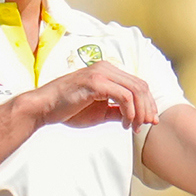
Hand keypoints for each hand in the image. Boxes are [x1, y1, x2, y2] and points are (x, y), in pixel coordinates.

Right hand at [29, 61, 158, 131]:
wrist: (44, 108)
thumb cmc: (68, 109)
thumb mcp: (100, 112)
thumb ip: (117, 111)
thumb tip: (135, 117)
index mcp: (108, 72)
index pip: (138, 84)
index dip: (148, 103)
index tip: (151, 121)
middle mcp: (106, 68)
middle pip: (141, 86)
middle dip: (148, 108)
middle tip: (146, 126)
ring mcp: (101, 73)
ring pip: (135, 90)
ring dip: (139, 112)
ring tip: (133, 127)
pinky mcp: (95, 82)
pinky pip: (124, 96)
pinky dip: (129, 112)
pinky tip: (124, 124)